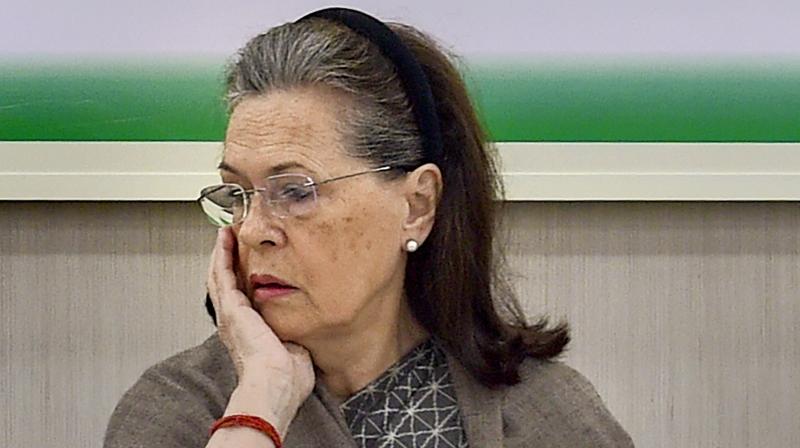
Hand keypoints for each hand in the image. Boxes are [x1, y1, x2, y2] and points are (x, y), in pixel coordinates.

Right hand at [207, 227, 314, 435]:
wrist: (275, 384)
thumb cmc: (286, 380)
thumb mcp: (294, 351)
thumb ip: (295, 338)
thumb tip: (303, 335)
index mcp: (248, 333)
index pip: (240, 298)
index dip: (239, 278)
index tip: (244, 261)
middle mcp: (234, 323)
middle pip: (224, 283)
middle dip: (226, 259)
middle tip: (229, 238)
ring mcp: (230, 314)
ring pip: (219, 275)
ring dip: (221, 253)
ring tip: (224, 233)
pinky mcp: (231, 308)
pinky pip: (222, 274)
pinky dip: (221, 255)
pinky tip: (223, 238)